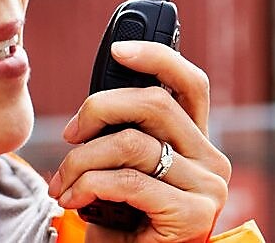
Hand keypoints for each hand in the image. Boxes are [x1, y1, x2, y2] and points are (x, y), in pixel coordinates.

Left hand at [50, 41, 231, 241]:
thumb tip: (94, 109)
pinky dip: (89, 185)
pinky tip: (74, 199)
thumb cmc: (126, 229)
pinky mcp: (194, 214)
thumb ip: (126, 138)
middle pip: (156, 104)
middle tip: (71, 134)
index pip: (191, 85)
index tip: (119, 50)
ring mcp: (208, 188)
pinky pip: (129, 182)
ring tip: (62, 183)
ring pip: (133, 144)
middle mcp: (212, 162)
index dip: (158, 57)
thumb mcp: (126, 173)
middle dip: (100, 109)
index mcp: (198, 146)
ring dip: (82, 160)